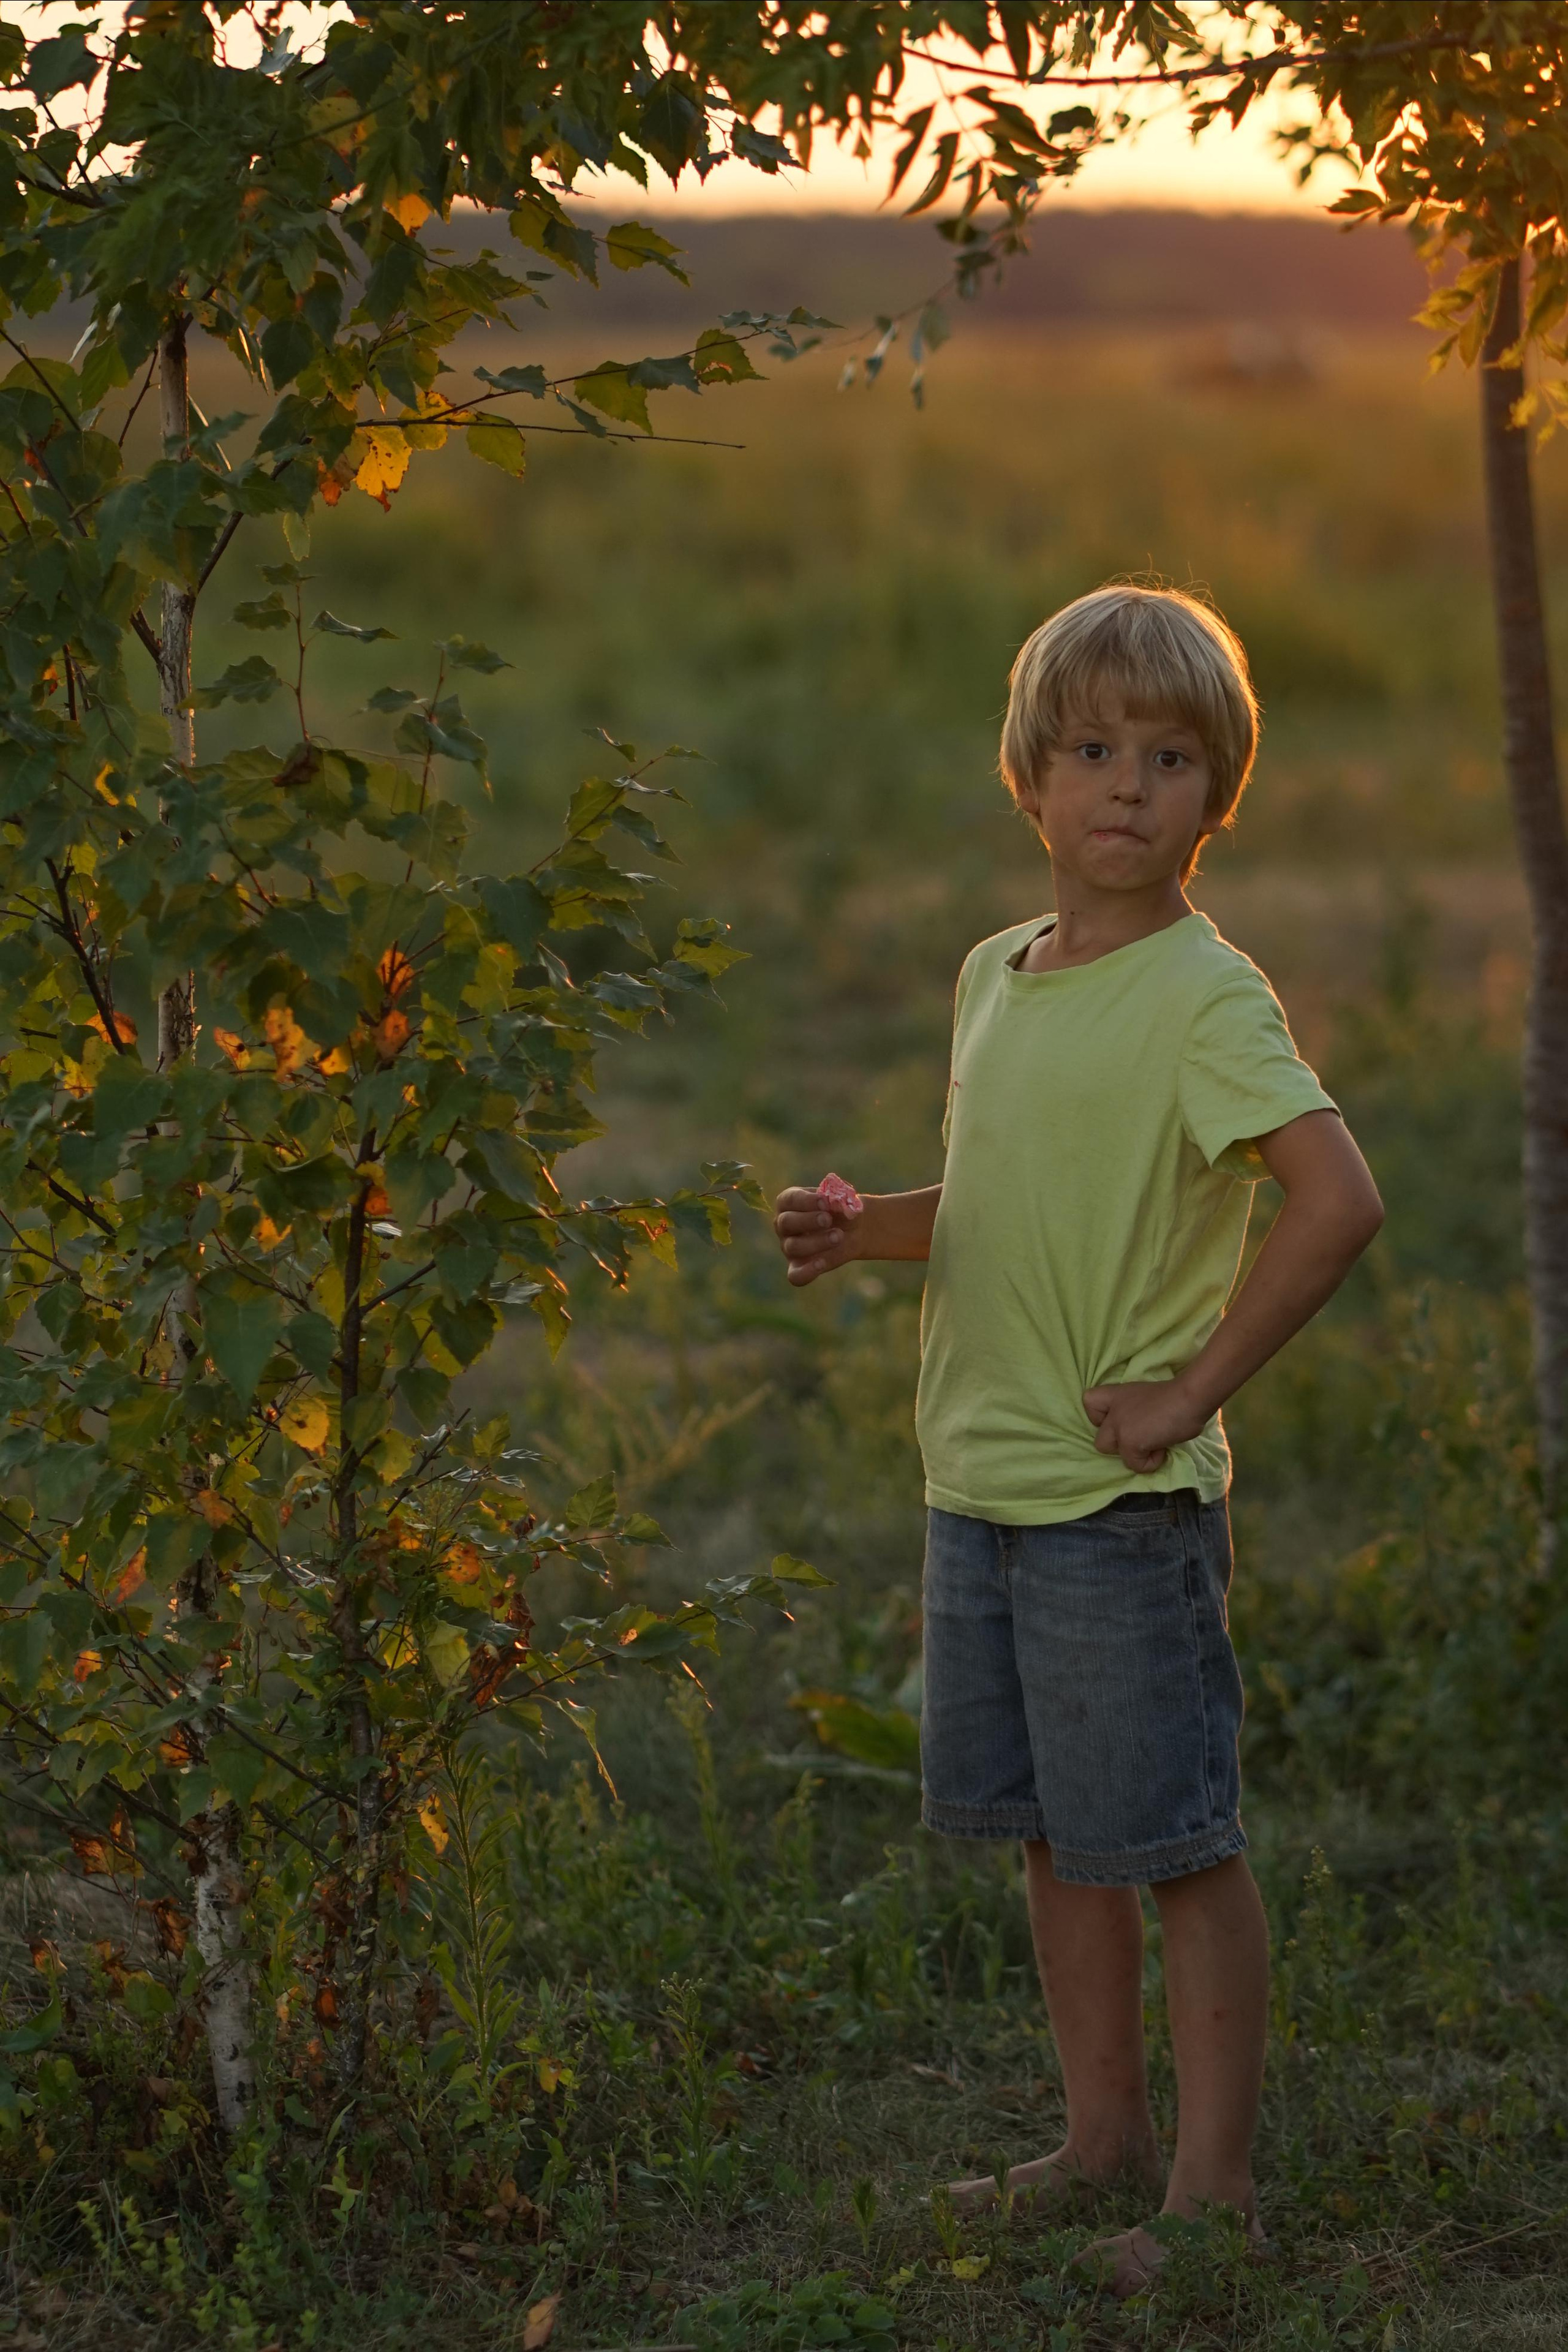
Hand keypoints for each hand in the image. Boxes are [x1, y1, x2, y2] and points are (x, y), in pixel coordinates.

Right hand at [774, 1184, 859, 1286]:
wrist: (853, 1230)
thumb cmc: (842, 1210)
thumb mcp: (843, 1201)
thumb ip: (839, 1201)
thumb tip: (837, 1203)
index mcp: (789, 1202)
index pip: (789, 1200)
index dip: (806, 1201)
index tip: (825, 1202)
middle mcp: (783, 1224)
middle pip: (786, 1222)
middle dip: (808, 1220)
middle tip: (828, 1219)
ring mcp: (788, 1247)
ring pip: (793, 1246)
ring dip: (816, 1242)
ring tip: (838, 1236)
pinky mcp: (797, 1267)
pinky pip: (795, 1275)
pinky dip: (807, 1271)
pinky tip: (822, 1263)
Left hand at [1082, 1377, 1205, 1474]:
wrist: (1189, 1398)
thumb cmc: (1176, 1395)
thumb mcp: (1146, 1398)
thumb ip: (1134, 1412)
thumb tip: (1143, 1433)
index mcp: (1116, 1395)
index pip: (1089, 1402)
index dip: (1100, 1418)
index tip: (1122, 1419)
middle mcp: (1113, 1411)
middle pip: (1100, 1440)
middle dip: (1120, 1445)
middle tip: (1142, 1437)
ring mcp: (1119, 1428)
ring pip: (1116, 1454)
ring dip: (1135, 1454)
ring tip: (1155, 1443)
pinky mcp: (1130, 1443)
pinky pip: (1136, 1465)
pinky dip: (1152, 1462)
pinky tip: (1164, 1448)